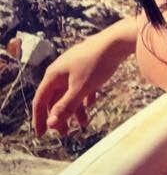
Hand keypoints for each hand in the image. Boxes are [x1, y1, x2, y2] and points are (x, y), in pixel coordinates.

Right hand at [32, 20, 136, 136]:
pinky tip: (92, 103)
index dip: (39, 118)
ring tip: (84, 124)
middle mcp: (61, 71)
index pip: (40, 100)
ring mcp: (74, 68)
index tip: (42, 134)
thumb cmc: (97, 63)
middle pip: (55, 98)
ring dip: (75, 109)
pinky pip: (82, 85)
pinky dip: (85, 96)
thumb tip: (51, 124)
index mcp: (53, 75)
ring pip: (70, 93)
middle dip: (60, 116)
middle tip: (66, 133)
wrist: (118, 40)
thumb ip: (66, 106)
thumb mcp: (80, 88)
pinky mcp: (88, 66)